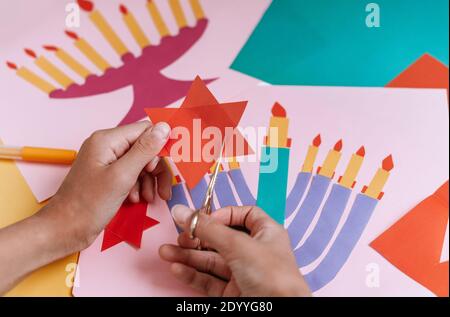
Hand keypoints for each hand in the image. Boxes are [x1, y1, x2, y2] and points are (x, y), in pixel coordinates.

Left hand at [40, 121, 171, 251]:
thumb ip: (144, 150)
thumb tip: (164, 127)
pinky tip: (137, 199)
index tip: (173, 165)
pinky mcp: (108, 176)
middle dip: (157, 168)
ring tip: (150, 198)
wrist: (65, 230)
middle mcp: (107, 146)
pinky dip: (139, 186)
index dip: (161, 147)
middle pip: (145, 147)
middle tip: (164, 189)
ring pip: (141, 162)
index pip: (145, 130)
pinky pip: (132, 174)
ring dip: (149, 180)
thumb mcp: (122, 176)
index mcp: (107, 140)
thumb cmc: (88, 205)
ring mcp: (107, 161)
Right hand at [159, 205, 310, 296]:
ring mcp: (243, 273)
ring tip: (166, 252)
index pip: (243, 215)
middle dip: (197, 237)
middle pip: (220, 238)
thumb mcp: (238, 244)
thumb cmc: (273, 278)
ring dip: (188, 256)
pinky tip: (177, 268)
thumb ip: (207, 229)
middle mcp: (255, 252)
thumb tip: (182, 212)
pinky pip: (208, 280)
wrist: (279, 314)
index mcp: (266, 233)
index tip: (204, 218)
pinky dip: (192, 274)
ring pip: (210, 261)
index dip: (222, 214)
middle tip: (180, 237)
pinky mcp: (233, 293)